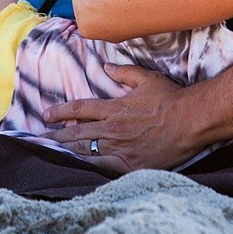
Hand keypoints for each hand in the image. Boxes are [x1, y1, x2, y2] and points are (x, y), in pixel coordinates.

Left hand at [43, 64, 186, 172]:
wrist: (189, 122)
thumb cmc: (169, 98)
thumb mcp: (146, 79)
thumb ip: (124, 72)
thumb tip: (107, 66)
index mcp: (114, 108)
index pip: (79, 110)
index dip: (60, 112)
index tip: (46, 114)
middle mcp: (113, 129)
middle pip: (77, 134)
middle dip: (58, 135)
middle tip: (43, 137)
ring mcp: (121, 149)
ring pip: (87, 151)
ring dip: (69, 150)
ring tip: (55, 150)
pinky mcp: (130, 165)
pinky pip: (104, 167)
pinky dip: (90, 165)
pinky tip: (81, 165)